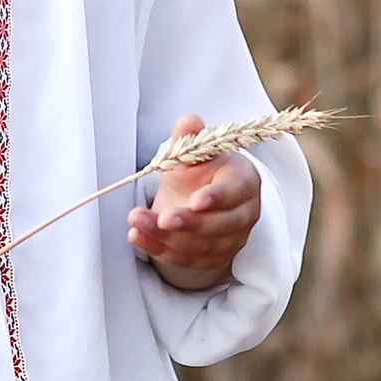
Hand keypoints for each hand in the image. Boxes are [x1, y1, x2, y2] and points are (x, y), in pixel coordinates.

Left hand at [128, 114, 260, 293]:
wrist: (199, 198)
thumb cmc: (201, 171)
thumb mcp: (194, 152)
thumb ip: (190, 138)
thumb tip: (188, 121)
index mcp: (244, 181)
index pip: (235, 191)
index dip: (217, 197)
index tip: (195, 200)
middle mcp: (244, 214)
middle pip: (221, 225)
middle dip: (190, 223)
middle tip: (163, 217)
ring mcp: (230, 240)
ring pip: (201, 245)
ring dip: (165, 236)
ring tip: (136, 220)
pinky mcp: (212, 258)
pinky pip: (185, 260)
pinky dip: (158, 249)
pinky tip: (136, 236)